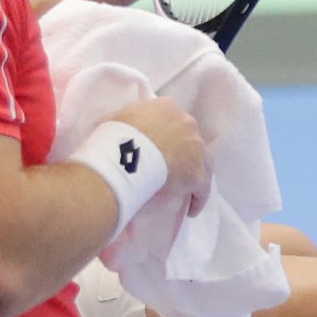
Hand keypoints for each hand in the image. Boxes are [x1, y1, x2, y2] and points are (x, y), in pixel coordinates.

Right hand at [105, 96, 208, 217]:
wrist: (121, 159)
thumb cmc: (114, 138)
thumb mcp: (119, 120)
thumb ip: (129, 123)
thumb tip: (125, 132)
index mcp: (166, 107)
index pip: (172, 120)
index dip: (168, 136)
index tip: (160, 148)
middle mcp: (186, 123)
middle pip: (189, 139)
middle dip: (183, 152)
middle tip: (171, 169)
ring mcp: (195, 147)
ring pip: (202, 161)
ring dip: (194, 173)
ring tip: (185, 190)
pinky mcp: (197, 173)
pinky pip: (202, 187)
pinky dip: (198, 197)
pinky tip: (191, 209)